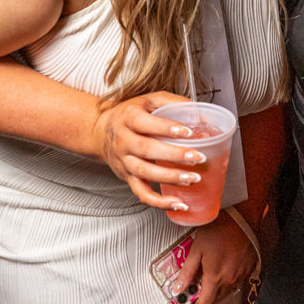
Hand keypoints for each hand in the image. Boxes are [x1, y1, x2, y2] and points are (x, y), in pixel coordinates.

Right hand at [95, 92, 205, 209]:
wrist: (100, 132)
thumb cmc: (130, 115)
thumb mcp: (148, 101)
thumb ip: (174, 103)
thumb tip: (203, 114)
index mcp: (129, 118)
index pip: (146, 123)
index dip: (167, 128)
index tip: (188, 131)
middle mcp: (124, 140)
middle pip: (147, 149)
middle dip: (174, 155)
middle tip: (197, 157)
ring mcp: (125, 161)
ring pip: (145, 173)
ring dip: (170, 178)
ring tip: (192, 178)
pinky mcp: (127, 177)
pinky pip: (142, 193)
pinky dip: (159, 202)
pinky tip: (178, 203)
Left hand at [167, 212, 256, 303]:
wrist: (240, 218)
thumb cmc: (218, 230)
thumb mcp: (196, 250)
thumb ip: (187, 273)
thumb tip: (178, 289)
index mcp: (215, 277)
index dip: (196, 300)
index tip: (191, 293)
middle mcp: (230, 280)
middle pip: (216, 299)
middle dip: (206, 292)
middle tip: (200, 276)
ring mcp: (241, 275)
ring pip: (227, 291)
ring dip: (218, 285)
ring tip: (213, 267)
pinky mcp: (249, 269)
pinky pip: (237, 281)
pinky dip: (230, 277)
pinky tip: (225, 263)